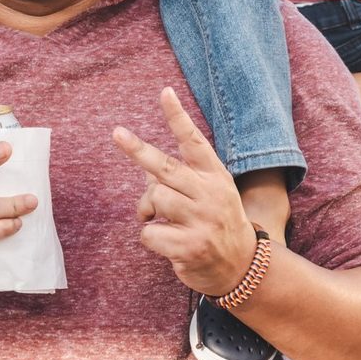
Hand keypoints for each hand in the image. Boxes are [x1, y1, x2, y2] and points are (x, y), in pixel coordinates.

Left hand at [112, 88, 256, 297]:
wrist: (243, 267)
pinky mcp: (190, 247)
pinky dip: (150, 237)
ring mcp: (201, 221)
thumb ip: (181, 179)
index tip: (165, 92)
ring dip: (148, 210)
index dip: (178, 116)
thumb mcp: (210, 193)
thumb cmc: (216, 221)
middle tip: (117, 133)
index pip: (193, 140)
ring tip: (164, 221)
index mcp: (214, 175)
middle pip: (165, 167)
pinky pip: (149, 233)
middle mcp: (209, 194)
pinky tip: (168, 243)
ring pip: (154, 199)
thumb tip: (145, 181)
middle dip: (138, 149)